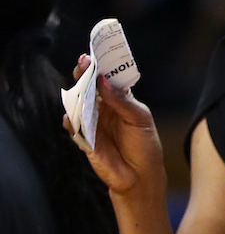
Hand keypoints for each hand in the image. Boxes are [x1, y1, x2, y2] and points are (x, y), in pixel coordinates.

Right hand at [64, 55, 164, 196]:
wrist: (140, 177)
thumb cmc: (145, 146)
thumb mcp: (140, 119)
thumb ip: (122, 101)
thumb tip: (103, 80)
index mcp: (119, 101)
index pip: (107, 79)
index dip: (100, 67)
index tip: (94, 55)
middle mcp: (104, 109)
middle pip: (89, 87)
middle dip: (84, 74)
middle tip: (82, 64)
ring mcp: (93, 122)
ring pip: (78, 103)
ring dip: (75, 94)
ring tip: (78, 87)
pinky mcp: (84, 138)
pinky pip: (73, 125)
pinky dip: (71, 119)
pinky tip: (73, 116)